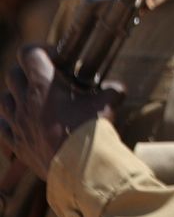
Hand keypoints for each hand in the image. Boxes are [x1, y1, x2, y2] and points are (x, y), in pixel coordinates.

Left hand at [0, 45, 121, 178]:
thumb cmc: (91, 130)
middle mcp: (25, 100)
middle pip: (13, 74)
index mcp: (44, 84)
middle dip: (27, 71)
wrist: (79, 166)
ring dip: (15, 95)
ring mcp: (17, 122)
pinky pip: (1, 127)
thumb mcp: (108, 103)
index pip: (28, 53)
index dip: (40, 49)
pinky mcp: (15, 143)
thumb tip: (118, 89)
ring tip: (32, 99)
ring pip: (3, 99)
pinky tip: (20, 122)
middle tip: (46, 78)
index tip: (56, 56)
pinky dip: (8, 121)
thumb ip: (112, 91)